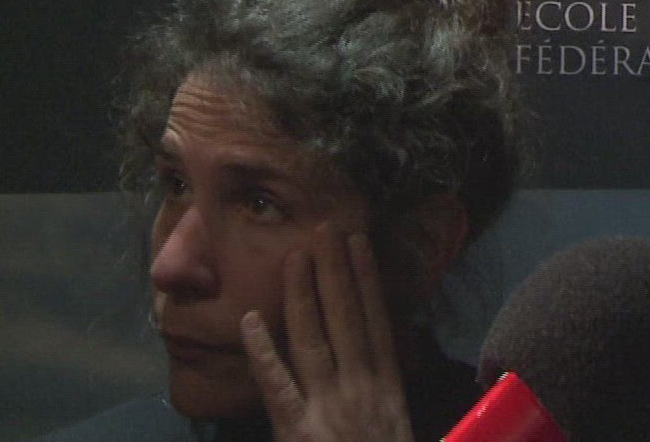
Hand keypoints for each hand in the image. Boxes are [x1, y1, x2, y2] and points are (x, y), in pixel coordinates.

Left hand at [239, 224, 413, 441]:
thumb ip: (384, 398)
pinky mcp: (299, 433)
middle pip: (347, 320)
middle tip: (326, 228)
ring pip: (315, 340)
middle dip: (336, 272)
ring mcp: (329, 409)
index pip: (378, 323)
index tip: (360, 246)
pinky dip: (263, 352)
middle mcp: (362, 391)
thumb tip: (379, 363)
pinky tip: (250, 320)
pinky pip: (278, 386)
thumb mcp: (399, 430)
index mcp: (389, 392)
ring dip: (305, 295)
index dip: (368, 281)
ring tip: (297, 256)